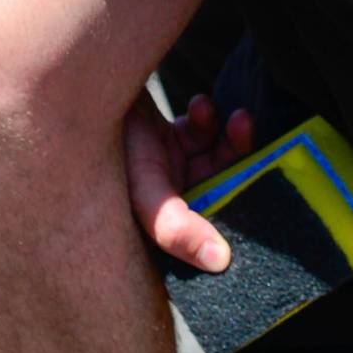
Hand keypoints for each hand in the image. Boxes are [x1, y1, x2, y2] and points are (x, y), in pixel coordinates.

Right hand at [124, 89, 254, 272]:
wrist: (93, 90)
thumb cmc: (113, 147)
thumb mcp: (146, 193)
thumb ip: (178, 228)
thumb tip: (221, 262)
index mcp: (153, 225)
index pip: (201, 236)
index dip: (231, 222)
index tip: (259, 201)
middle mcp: (163, 200)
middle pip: (217, 191)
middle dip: (238, 169)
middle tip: (254, 149)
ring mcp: (167, 168)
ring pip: (216, 160)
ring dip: (232, 140)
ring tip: (239, 119)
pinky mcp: (169, 138)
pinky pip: (203, 134)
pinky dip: (209, 120)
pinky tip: (201, 106)